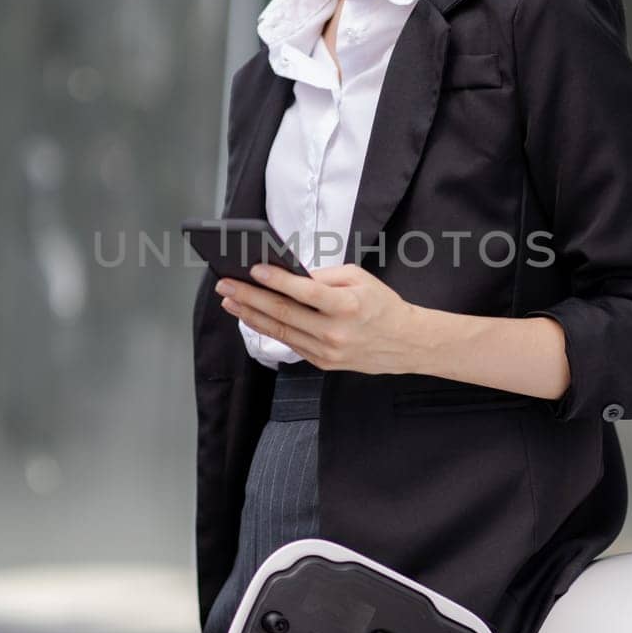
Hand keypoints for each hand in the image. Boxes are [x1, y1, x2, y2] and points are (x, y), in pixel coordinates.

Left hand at [213, 262, 425, 373]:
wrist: (405, 343)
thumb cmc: (382, 305)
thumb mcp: (359, 278)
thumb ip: (323, 277)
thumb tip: (288, 275)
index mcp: (347, 305)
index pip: (304, 292)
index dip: (275, 280)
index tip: (252, 269)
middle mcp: (335, 332)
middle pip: (283, 313)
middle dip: (249, 297)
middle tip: (226, 285)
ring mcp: (327, 351)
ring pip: (280, 331)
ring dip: (250, 315)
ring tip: (230, 300)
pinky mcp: (322, 363)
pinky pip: (289, 343)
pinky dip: (267, 329)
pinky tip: (251, 316)